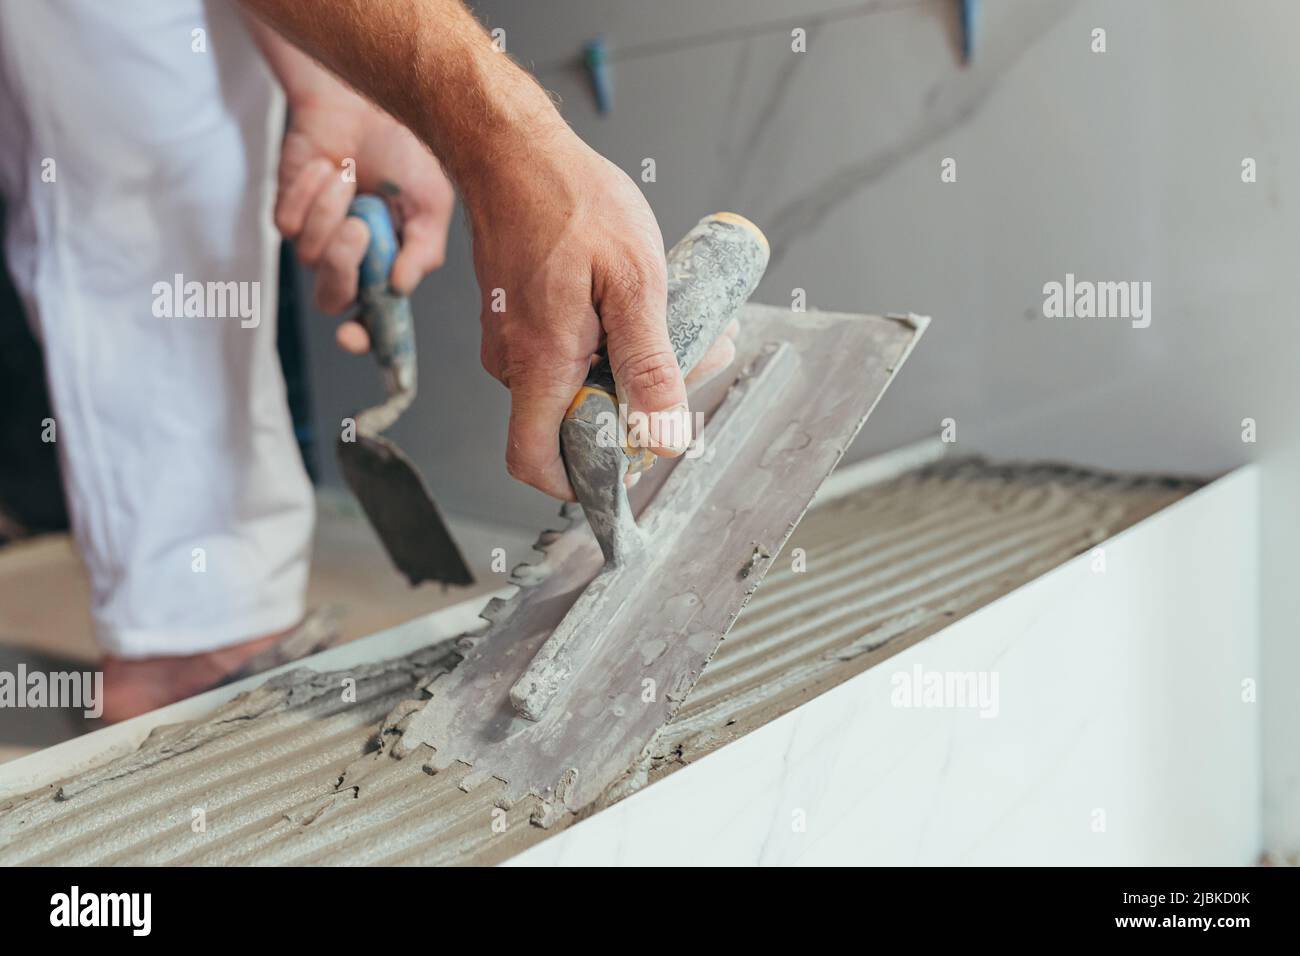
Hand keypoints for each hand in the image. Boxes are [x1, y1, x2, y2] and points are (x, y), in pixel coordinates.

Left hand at [274, 93, 454, 352]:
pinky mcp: (287, 214)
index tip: (354, 336)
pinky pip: (289, 225)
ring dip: (331, 212)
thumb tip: (400, 289)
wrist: (363, 106)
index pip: (373, 323)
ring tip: (349, 177)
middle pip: (332, 299)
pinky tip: (328, 168)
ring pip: (309, 257)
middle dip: (342, 268)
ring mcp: (315, 241)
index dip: (363, 339)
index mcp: (387, 271)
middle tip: (359, 228)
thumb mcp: (431, 205)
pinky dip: (311, 193)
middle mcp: (350, 264)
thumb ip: (424, 251)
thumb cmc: (403, 155)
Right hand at [467, 128, 732, 500]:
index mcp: (541, 362)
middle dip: (639, 408)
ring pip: (576, 385)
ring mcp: (513, 342)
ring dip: (632, 369)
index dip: (578, 483)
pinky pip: (567, 355)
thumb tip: (665, 437)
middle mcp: (516, 362)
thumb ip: (650, 364)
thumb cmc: (570, 201)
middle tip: (699, 359)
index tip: (627, 473)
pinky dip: (612, 343)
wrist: (513, 151)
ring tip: (684, 321)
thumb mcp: (635, 282)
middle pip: (573, 423)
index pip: (535, 461)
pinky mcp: (521, 322)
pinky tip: (645, 306)